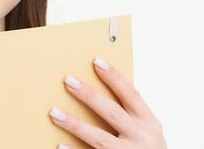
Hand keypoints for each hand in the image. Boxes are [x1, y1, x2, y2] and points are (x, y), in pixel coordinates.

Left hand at [49, 57, 165, 148]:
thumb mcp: (148, 130)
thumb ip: (131, 114)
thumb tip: (103, 92)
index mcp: (149, 123)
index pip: (130, 95)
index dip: (114, 78)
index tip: (97, 62)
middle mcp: (140, 138)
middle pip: (112, 112)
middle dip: (89, 96)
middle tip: (69, 81)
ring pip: (98, 138)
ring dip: (75, 124)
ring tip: (55, 113)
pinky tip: (60, 145)